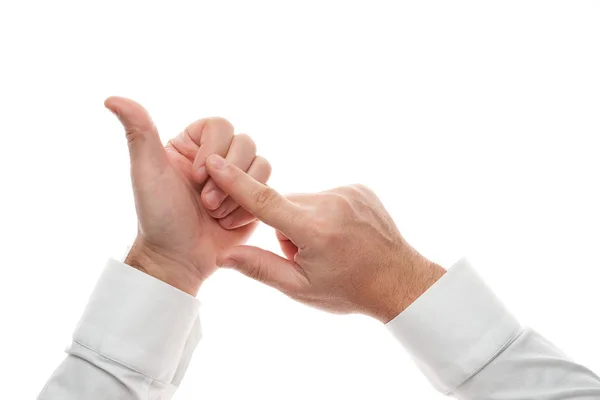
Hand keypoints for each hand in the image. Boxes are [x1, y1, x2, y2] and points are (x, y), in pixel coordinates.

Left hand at [105, 97, 270, 294]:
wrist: (178, 258)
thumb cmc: (158, 216)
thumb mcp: (146, 170)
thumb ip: (138, 131)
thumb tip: (111, 98)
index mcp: (192, 145)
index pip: (221, 125)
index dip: (214, 149)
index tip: (196, 176)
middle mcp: (217, 158)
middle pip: (245, 143)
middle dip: (227, 176)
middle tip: (205, 202)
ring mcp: (237, 179)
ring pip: (261, 164)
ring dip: (238, 193)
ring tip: (216, 214)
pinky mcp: (252, 199)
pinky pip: (268, 189)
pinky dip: (248, 208)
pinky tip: (227, 223)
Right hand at [205, 154, 444, 321]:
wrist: (399, 281)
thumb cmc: (348, 290)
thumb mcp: (300, 288)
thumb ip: (259, 268)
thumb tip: (222, 255)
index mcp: (315, 230)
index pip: (265, 201)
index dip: (236, 181)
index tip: (215, 162)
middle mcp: (332, 204)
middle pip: (285, 205)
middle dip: (287, 226)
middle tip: (310, 254)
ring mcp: (349, 192)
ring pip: (305, 200)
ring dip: (306, 219)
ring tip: (331, 245)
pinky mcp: (360, 188)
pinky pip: (326, 195)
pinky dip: (325, 212)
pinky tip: (343, 233)